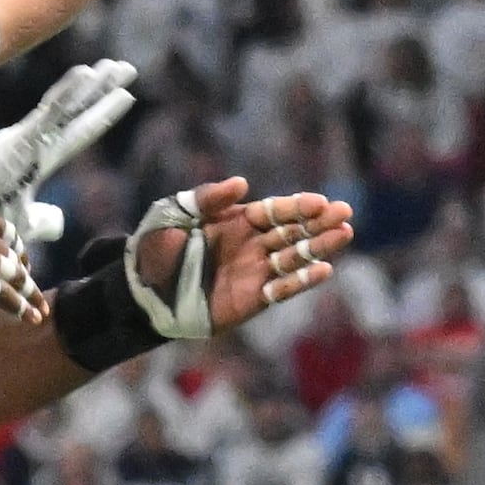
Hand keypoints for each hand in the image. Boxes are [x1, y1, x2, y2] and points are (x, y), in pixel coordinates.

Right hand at [0, 58, 135, 246]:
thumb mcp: (22, 223)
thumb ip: (42, 220)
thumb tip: (58, 222)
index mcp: (38, 160)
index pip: (78, 134)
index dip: (101, 114)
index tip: (127, 95)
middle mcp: (35, 144)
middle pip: (77, 114)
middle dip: (103, 91)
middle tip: (128, 68)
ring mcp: (27, 140)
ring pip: (66, 108)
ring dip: (92, 87)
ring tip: (116, 68)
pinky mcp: (18, 142)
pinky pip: (47, 114)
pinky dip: (67, 94)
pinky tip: (86, 74)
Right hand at [0, 177, 48, 324]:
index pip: (3, 229)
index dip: (13, 243)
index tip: (18, 252)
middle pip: (13, 255)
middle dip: (24, 270)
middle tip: (31, 280)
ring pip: (16, 277)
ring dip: (30, 293)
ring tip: (41, 308)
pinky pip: (5, 297)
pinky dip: (21, 308)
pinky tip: (32, 318)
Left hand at [135, 179, 350, 338]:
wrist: (140, 292)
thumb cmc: (154, 249)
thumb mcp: (175, 213)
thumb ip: (207, 199)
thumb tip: (243, 184)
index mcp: (236, 222)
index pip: (276, 211)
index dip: (298, 207)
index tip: (321, 202)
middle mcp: (251, 246)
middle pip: (293, 232)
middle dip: (319, 223)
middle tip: (345, 213)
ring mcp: (253, 273)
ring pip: (295, 258)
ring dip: (320, 247)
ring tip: (344, 234)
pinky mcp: (251, 300)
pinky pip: (282, 290)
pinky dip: (302, 281)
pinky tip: (324, 269)